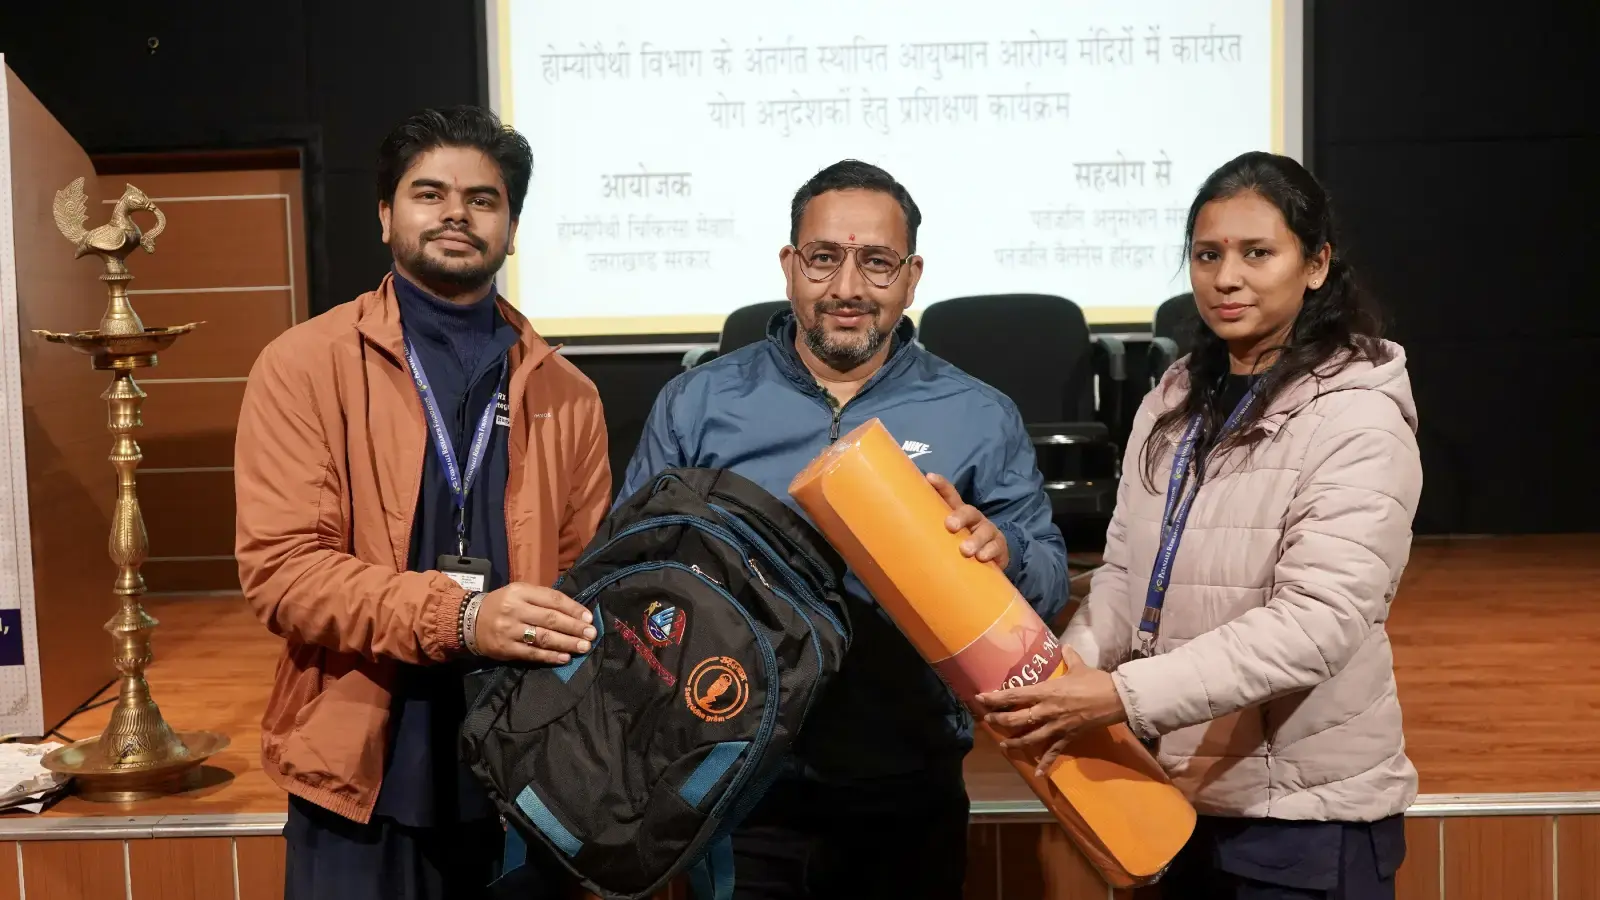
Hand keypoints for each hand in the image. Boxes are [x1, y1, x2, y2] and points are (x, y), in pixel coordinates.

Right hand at [472, 582, 596, 664]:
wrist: (469, 620)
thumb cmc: (502, 605)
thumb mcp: (519, 593)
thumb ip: (543, 599)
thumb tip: (575, 611)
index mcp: (520, 591)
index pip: (553, 599)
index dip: (573, 608)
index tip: (589, 617)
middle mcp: (515, 609)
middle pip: (551, 619)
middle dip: (574, 627)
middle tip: (591, 634)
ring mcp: (509, 630)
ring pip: (543, 637)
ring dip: (566, 643)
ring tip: (583, 647)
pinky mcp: (506, 648)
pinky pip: (532, 653)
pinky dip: (550, 656)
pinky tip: (565, 657)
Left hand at [926, 472, 1008, 569]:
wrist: (990, 559)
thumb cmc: (960, 544)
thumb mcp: (944, 536)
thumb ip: (928, 530)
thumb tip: (894, 532)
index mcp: (958, 513)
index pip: (950, 495)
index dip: (941, 485)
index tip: (929, 477)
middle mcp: (974, 519)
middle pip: (968, 511)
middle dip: (959, 516)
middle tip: (950, 525)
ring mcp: (988, 531)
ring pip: (984, 530)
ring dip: (975, 539)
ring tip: (965, 550)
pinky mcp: (999, 546)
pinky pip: (996, 546)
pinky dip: (989, 551)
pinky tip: (982, 558)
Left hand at [973, 646, 1126, 775]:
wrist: (1115, 699)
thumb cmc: (1095, 681)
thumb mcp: (1079, 666)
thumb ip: (1069, 657)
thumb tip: (1065, 646)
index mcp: (1046, 691)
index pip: (1014, 695)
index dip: (995, 697)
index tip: (981, 698)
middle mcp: (1046, 710)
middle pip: (1016, 718)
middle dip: (999, 719)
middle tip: (988, 719)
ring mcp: (1057, 726)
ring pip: (1030, 737)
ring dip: (1014, 741)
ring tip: (1003, 744)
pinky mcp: (1068, 737)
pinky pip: (1054, 752)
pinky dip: (1046, 762)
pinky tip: (1039, 772)